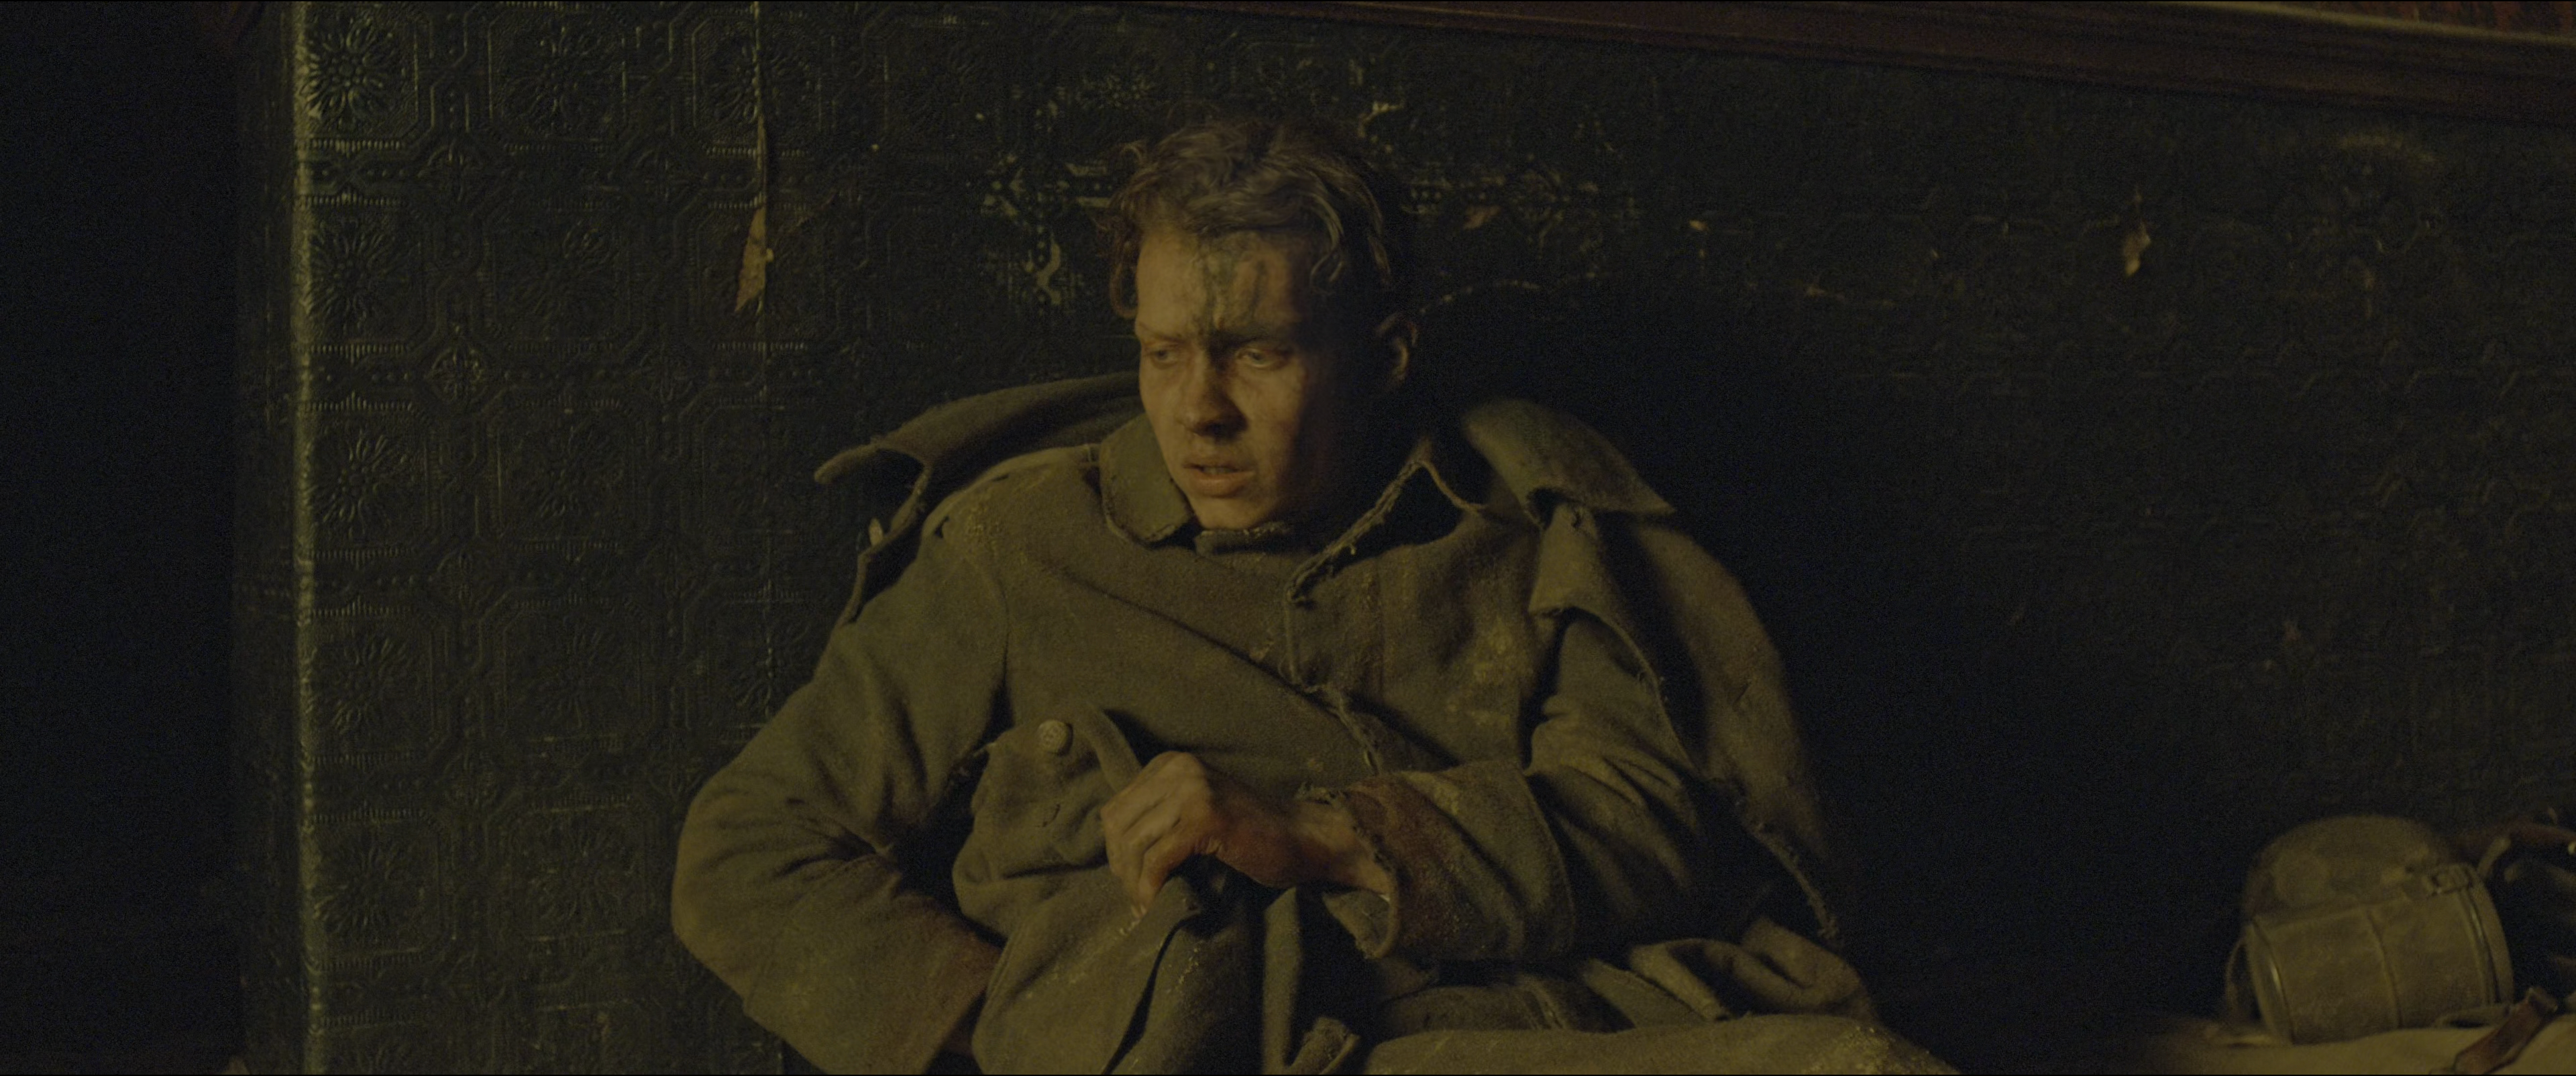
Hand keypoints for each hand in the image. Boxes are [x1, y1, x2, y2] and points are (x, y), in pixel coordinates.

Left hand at [1099, 751, 1391, 916]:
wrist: (1305, 838)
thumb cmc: (1253, 835)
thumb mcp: (1195, 813)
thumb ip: (1159, 818)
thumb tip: (1112, 855)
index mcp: (1169, 764)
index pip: (1114, 810)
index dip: (1117, 852)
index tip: (1133, 882)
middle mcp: (1176, 768)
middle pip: (1117, 827)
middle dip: (1122, 870)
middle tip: (1138, 898)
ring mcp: (1191, 789)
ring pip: (1133, 845)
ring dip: (1134, 883)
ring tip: (1147, 904)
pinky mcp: (1204, 816)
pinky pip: (1157, 859)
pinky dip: (1150, 887)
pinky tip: (1157, 903)